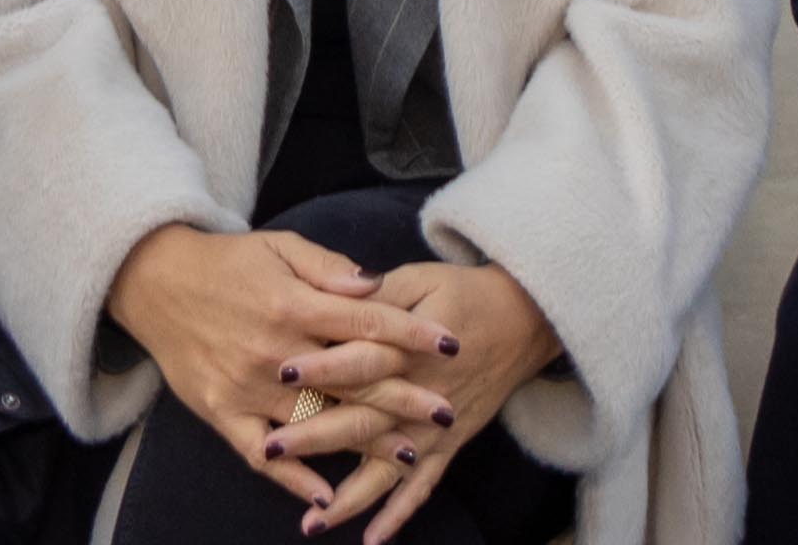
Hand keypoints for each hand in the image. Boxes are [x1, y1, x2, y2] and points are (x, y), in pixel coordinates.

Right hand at [109, 221, 434, 510]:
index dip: (412, 334)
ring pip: (315, 421)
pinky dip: (292, 476)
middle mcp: (274, 350)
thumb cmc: (226, 262)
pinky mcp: (221, 412)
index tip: (451, 346)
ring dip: (362, 441)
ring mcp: (246, 386)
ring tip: (408, 456)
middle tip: (446, 413)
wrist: (155, 281)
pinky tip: (325, 494)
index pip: (365, 323)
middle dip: (403, 397)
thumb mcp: (279, 246)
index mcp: (292, 304)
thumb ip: (329, 268)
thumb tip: (376, 284)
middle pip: (351, 379)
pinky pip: (259, 453)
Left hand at [267, 257, 557, 540]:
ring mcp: (435, 426)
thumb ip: (378, 292)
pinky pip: (423, 485)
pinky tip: (372, 539)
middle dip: (315, 437)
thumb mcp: (420, 278)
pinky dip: (400, 514)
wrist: (525, 318)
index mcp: (408, 348)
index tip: (282, 371)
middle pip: (363, 420)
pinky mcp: (450, 443)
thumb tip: (339, 293)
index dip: (322, 365)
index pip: (360, 359)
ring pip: (386, 467)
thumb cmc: (464, 293)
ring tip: (312, 521)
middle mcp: (420, 394)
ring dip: (350, 497)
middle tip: (272, 450)